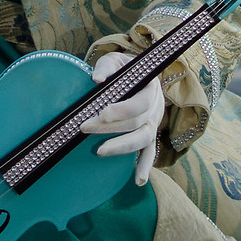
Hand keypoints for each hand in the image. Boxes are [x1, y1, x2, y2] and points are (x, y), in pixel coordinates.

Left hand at [79, 50, 164, 186]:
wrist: (137, 74)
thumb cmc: (123, 68)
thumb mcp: (115, 60)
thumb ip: (106, 67)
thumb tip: (96, 80)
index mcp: (150, 87)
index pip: (139, 103)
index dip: (122, 110)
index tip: (101, 113)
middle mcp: (156, 107)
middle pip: (137, 123)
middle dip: (110, 128)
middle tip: (84, 127)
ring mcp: (154, 123)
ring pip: (143, 140)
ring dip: (122, 147)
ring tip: (99, 151)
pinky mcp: (149, 135)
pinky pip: (150, 153)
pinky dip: (146, 166)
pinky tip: (138, 181)